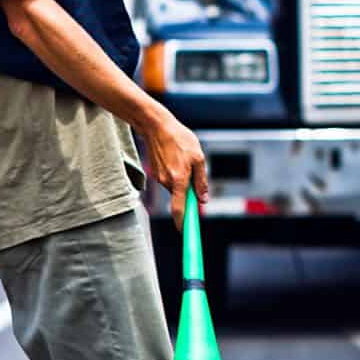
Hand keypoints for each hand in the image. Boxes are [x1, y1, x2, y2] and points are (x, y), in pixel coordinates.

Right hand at [141, 110, 209, 231]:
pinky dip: (175, 173)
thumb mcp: (198, 158)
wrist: (157, 127)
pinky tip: (176, 156)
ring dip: (182, 179)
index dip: (182, 222)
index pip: (179, 208)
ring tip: (183, 157)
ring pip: (176, 187)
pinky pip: (170, 180)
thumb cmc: (180, 139)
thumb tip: (203, 199)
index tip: (185, 232)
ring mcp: (159, 178)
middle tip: (194, 171)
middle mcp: (167, 182)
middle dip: (188, 191)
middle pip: (180, 196)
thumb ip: (201, 180)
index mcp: (179, 179)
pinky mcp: (156, 173)